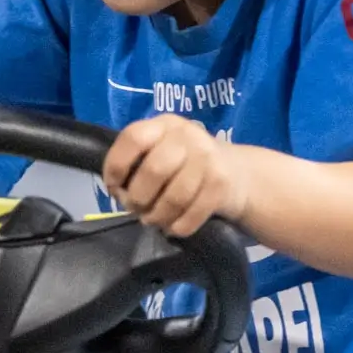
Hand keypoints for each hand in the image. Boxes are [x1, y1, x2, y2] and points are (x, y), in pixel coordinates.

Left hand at [102, 115, 247, 237]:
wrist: (238, 173)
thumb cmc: (186, 165)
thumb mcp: (162, 150)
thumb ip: (138, 162)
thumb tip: (118, 192)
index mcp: (164, 124)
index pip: (133, 138)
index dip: (116, 165)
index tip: (113, 187)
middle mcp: (187, 135)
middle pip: (153, 171)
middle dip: (138, 198)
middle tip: (136, 209)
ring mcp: (207, 158)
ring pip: (174, 198)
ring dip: (157, 217)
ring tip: (154, 220)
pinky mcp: (221, 184)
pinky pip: (192, 215)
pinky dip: (177, 227)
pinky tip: (173, 227)